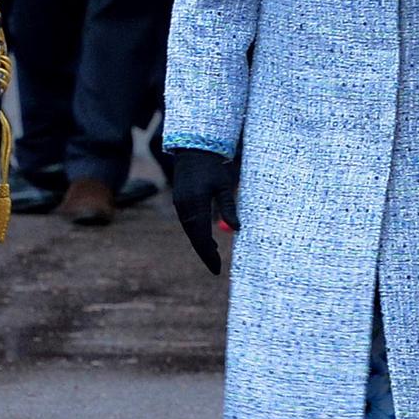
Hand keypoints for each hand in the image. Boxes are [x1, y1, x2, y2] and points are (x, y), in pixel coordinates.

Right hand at [172, 148, 239, 274]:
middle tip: (216, 269)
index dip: (209, 255)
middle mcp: (185, 207)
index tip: (217, 269)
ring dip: (201, 244)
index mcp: (196, 204)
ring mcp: (180, 205)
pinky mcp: (180, 202)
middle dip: (205, 254)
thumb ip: (229, 207)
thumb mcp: (224, 186)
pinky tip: (207, 239)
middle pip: (194, 237)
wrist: (193, 149)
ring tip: (214, 256)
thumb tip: (238, 229)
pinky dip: (197, 234)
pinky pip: (188, 223)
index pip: (202, 237)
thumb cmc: (212, 166)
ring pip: (190, 231)